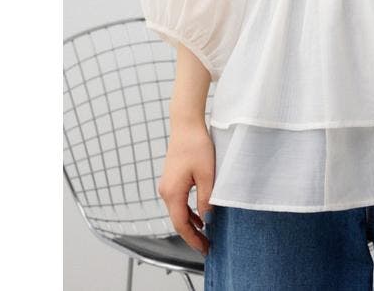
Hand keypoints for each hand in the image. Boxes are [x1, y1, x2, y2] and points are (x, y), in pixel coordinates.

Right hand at [157, 119, 215, 255]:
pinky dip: (188, 211)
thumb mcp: (207, 174)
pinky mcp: (171, 179)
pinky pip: (178, 201)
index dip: (193, 239)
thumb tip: (207, 218)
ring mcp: (167, 185)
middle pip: (178, 220)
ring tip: (205, 233)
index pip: (181, 224)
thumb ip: (206, 199)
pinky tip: (199, 215)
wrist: (186, 125)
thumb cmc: (196, 146)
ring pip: (178, 211)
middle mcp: (165, 192)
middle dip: (192, 234)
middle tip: (207, 244)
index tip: (204, 248)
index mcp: (172, 193)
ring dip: (191, 223)